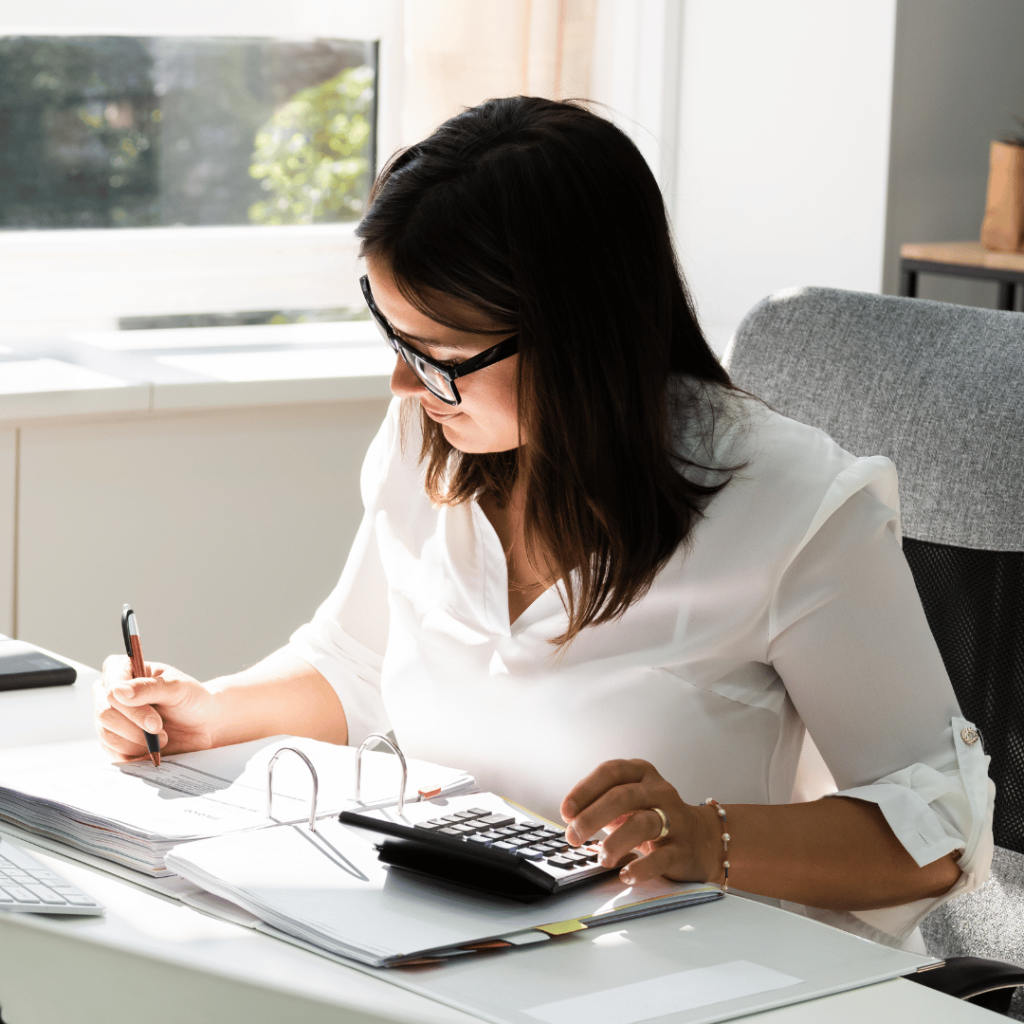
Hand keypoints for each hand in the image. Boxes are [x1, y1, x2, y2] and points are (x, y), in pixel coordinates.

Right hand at [93, 655, 216, 760]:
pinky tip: (151, 748)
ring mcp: (109, 717)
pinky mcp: (113, 740)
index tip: (153, 721)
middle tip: (159, 729)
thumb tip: (117, 691)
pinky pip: (113, 752)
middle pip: (105, 712)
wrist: (203, 725)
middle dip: (136, 725)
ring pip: (107, 734)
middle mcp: (110, 692)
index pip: (110, 686)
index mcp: (124, 669)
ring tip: (162, 738)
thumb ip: (149, 687)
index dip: (129, 706)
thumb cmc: (190, 699)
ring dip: (137, 741)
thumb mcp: (177, 687)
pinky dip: (135, 753)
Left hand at [560, 759, 717, 886]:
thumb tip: (570, 817)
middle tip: (573, 837)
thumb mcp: (628, 802)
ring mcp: (675, 819)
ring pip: (643, 823)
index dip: (585, 790)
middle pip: (623, 797)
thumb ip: (600, 803)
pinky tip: (625, 875)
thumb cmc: (654, 817)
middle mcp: (659, 791)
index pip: (611, 772)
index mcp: (641, 773)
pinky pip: (662, 858)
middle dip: (592, 817)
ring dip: (615, 842)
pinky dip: (641, 868)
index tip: (566, 811)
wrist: (702, 839)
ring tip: (602, 857)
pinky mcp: (683, 849)